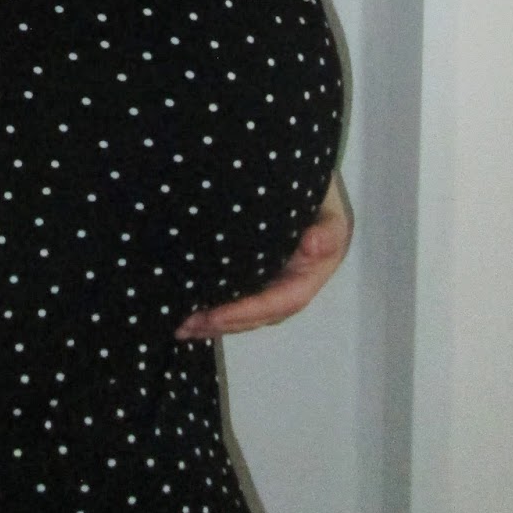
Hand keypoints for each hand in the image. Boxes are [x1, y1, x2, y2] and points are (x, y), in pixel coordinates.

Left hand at [174, 172, 351, 340]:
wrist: (305, 184)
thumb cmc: (317, 198)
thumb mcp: (330, 211)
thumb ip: (328, 230)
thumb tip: (312, 246)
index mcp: (309, 277)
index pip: (280, 302)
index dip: (248, 312)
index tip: (215, 315)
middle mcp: (290, 287)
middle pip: (259, 315)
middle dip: (224, 323)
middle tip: (186, 326)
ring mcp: (272, 283)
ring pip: (246, 312)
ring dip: (215, 322)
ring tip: (181, 327)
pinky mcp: (255, 275)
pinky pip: (237, 296)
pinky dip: (216, 307)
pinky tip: (188, 311)